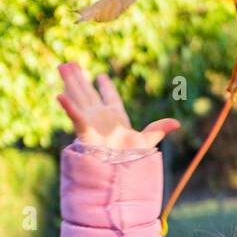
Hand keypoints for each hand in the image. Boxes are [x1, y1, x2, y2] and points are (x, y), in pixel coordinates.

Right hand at [55, 61, 179, 149]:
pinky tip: (59, 95)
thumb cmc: (131, 159)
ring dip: (70, 81)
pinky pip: (75, 115)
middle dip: (80, 78)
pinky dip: (67, 106)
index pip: (110, 97)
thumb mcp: (147, 141)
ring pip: (79, 96)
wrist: (120, 172)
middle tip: (71, 64)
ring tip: (61, 66)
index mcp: (116, 117)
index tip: (100, 76)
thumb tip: (177, 124)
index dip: (105, 86)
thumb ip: (159, 129)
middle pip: (89, 92)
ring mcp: (92, 121)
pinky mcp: (85, 129)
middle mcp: (101, 116)